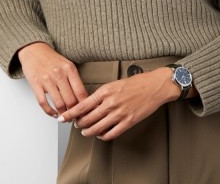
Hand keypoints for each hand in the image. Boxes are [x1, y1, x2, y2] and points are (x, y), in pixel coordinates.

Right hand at [18, 42, 88, 117]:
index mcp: (70, 69)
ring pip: (59, 103)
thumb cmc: (52, 59)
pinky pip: (43, 103)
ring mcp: (47, 79)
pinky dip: (49, 112)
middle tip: (76, 117)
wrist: (34, 49)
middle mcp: (59, 74)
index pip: (81, 92)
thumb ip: (75, 80)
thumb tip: (83, 99)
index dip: (84, 106)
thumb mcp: (67, 65)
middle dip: (74, 112)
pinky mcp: (36, 84)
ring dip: (63, 114)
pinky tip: (54, 114)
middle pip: (71, 100)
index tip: (85, 111)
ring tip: (65, 117)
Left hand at [56, 67, 180, 140]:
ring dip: (88, 132)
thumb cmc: (136, 83)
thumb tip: (89, 103)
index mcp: (105, 91)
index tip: (63, 117)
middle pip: (87, 119)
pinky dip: (103, 136)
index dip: (70, 113)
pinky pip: (111, 133)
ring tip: (86, 132)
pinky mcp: (128, 122)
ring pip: (97, 128)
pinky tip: (101, 135)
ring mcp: (119, 114)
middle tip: (76, 124)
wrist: (155, 86)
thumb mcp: (114, 83)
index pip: (82, 105)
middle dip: (78, 124)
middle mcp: (110, 103)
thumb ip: (101, 94)